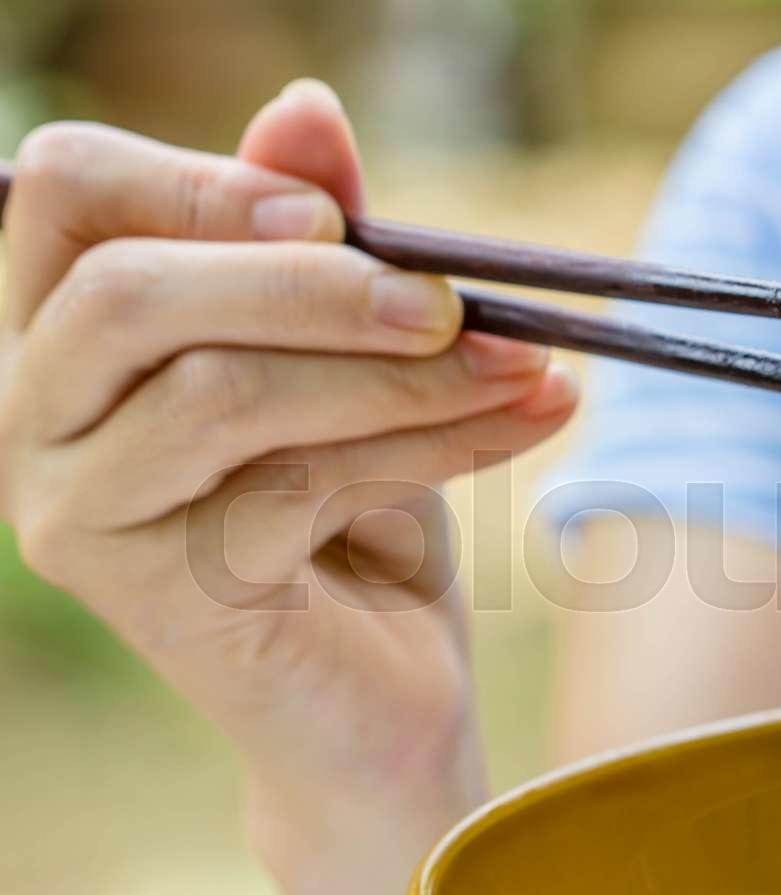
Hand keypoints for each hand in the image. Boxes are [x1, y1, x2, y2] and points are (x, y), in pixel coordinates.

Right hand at [0, 83, 577, 862]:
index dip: (202, 181)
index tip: (339, 213)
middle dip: (317, 284)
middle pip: (130, 291)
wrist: (385, 699)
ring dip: (404, 371)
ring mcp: (77, 512)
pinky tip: (529, 421)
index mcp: (70, 332)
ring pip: (224, 392)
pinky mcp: (149, 593)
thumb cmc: (362, 514)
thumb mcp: (352, 360)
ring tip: (529, 367)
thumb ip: (317, 244)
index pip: (69, 194)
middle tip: (456, 302)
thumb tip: (305, 107)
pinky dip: (435, 439)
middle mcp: (37, 417)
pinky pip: (296, 482)